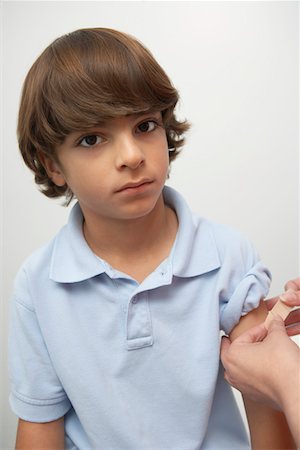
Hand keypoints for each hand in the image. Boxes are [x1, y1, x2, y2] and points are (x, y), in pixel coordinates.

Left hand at [220, 277, 299, 407]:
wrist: (295, 391)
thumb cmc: (282, 367)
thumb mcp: (277, 336)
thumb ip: (274, 326)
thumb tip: (275, 321)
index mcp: (232, 355)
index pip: (244, 336)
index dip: (259, 329)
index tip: (269, 327)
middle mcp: (232, 373)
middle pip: (238, 350)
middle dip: (250, 342)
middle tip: (261, 336)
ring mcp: (242, 386)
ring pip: (243, 366)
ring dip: (253, 357)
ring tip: (266, 350)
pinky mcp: (254, 396)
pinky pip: (252, 378)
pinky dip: (258, 370)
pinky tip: (270, 366)